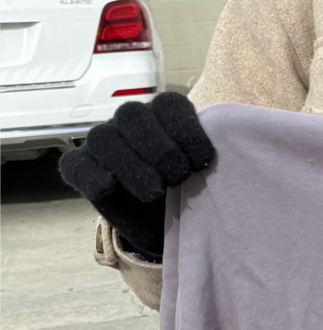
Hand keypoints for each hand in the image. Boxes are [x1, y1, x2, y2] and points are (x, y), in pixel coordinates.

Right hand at [59, 93, 215, 259]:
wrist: (164, 225)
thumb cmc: (190, 192)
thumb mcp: (208, 175)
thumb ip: (217, 158)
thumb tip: (238, 152)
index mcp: (163, 115)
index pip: (170, 104)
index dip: (187, 130)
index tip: (204, 162)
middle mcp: (129, 123)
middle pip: (135, 116)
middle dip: (160, 148)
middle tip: (178, 177)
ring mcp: (101, 144)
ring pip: (105, 138)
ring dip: (132, 164)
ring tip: (156, 191)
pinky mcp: (80, 169)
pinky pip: (77, 164)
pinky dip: (93, 174)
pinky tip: (110, 186)